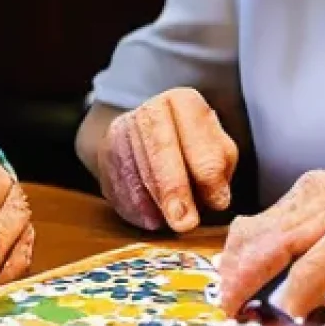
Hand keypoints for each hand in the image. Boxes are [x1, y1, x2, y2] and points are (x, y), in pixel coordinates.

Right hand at [95, 89, 238, 232]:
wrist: (145, 136)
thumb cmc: (191, 146)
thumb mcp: (216, 149)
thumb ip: (219, 169)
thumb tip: (216, 198)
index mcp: (183, 101)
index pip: (195, 134)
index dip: (207, 170)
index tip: (218, 203)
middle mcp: (149, 109)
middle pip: (160, 148)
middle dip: (173, 188)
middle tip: (185, 223)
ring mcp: (122, 129)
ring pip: (135, 166)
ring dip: (152, 201)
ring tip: (167, 224)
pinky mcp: (104, 151)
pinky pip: (116, 180)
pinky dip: (133, 204)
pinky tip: (149, 219)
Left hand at [218, 169, 324, 318]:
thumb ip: (319, 259)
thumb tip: (282, 291)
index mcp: (312, 194)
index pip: (258, 225)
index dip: (234, 258)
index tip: (221, 286)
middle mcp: (322, 190)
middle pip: (264, 232)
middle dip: (237, 270)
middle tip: (224, 302)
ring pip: (288, 238)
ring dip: (259, 275)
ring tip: (243, 303)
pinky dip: (307, 280)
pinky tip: (294, 303)